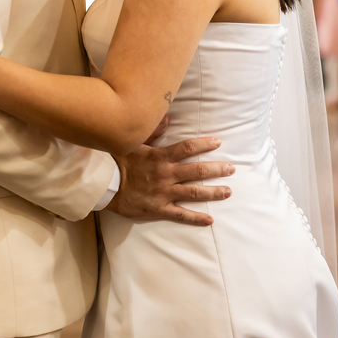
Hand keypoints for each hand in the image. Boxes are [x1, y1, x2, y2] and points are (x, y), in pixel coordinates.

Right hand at [105, 120, 234, 226]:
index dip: (204, 144)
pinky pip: (181, 215)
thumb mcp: (134, 142)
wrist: (105, 185)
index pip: (188, 148)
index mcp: (161, 157)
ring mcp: (164, 193)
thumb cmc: (119, 161)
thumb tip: (168, 117)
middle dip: (217, 169)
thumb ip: (153, 131)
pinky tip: (210, 220)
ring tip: (228, 191)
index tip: (218, 141)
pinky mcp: (159, 209)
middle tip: (232, 168)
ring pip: (194, 193)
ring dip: (213, 192)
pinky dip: (196, 218)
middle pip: (197, 171)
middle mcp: (166, 175)